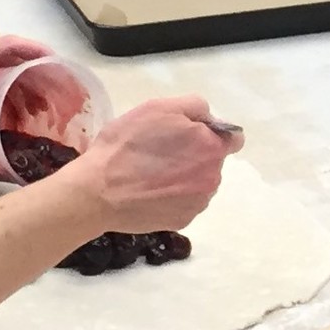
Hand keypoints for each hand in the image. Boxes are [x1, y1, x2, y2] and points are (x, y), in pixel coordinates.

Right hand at [62, 95, 235, 233]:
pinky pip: (185, 203)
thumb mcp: (159, 108)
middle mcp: (213, 178)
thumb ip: (195, 107)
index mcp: (211, 148)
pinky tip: (149, 192)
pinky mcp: (182, 222)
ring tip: (152, 174)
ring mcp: (198, 204)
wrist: (96, 192)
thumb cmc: (126, 145)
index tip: (188, 134)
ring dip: (185, 177)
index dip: (211, 133)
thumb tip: (210, 118)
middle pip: (213, 161)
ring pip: (200, 183)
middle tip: (161, 152)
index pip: (233, 139)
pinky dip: (173, 197)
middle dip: (195, 154)